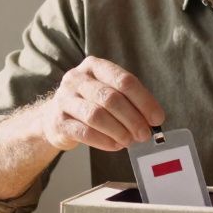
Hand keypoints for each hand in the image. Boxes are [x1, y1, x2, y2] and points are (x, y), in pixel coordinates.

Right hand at [34, 56, 164, 151]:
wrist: (55, 117)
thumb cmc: (90, 103)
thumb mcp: (108, 93)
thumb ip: (130, 102)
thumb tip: (153, 120)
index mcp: (94, 66)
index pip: (124, 80)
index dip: (144, 101)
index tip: (157, 118)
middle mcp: (77, 78)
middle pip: (111, 98)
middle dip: (132, 118)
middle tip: (145, 134)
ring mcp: (64, 99)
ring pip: (96, 115)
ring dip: (118, 130)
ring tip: (130, 141)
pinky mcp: (58, 121)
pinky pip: (84, 132)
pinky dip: (104, 140)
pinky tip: (115, 145)